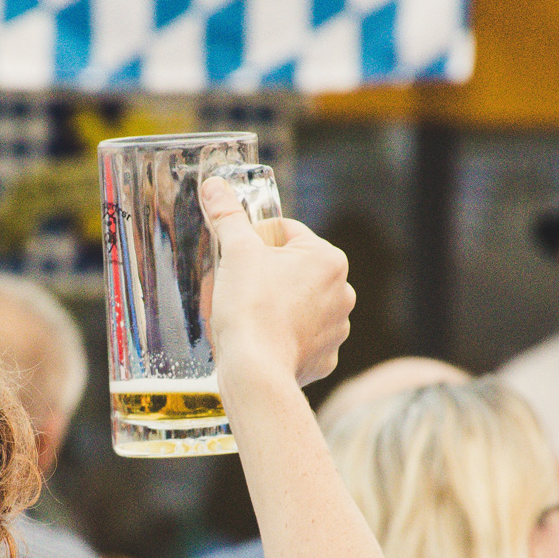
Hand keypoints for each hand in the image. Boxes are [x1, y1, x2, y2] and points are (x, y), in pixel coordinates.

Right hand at [200, 176, 353, 390]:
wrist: (256, 371)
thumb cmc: (250, 309)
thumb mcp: (235, 253)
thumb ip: (227, 216)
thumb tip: (215, 186)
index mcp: (328, 259)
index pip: (287, 232)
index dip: (255, 239)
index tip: (237, 256)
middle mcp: (343, 291)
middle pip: (294, 269)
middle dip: (266, 274)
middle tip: (238, 287)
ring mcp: (337, 328)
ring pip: (299, 303)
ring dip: (277, 305)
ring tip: (249, 316)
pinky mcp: (325, 358)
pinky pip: (302, 338)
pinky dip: (284, 337)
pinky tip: (263, 340)